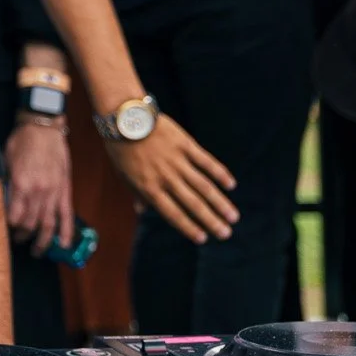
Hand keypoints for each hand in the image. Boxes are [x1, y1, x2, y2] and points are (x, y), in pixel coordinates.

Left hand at [3, 120, 71, 251]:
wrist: (44, 126)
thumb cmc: (22, 140)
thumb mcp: (5, 160)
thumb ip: (5, 183)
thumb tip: (1, 201)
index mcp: (21, 184)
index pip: (14, 217)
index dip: (9, 227)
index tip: (4, 230)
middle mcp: (38, 191)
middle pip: (30, 223)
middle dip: (22, 236)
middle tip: (17, 241)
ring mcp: (53, 192)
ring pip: (48, 224)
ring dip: (42, 241)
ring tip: (36, 252)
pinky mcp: (65, 189)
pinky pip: (66, 215)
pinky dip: (66, 231)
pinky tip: (63, 245)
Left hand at [104, 113, 238, 243]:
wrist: (124, 117)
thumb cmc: (121, 148)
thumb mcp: (123, 174)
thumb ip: (136, 193)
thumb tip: (141, 211)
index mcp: (149, 187)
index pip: (173, 213)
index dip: (189, 227)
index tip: (203, 238)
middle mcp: (165, 177)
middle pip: (193, 203)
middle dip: (211, 220)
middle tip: (226, 234)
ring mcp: (177, 161)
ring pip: (204, 186)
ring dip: (220, 203)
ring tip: (233, 217)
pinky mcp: (185, 144)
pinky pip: (206, 161)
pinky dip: (220, 173)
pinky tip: (231, 184)